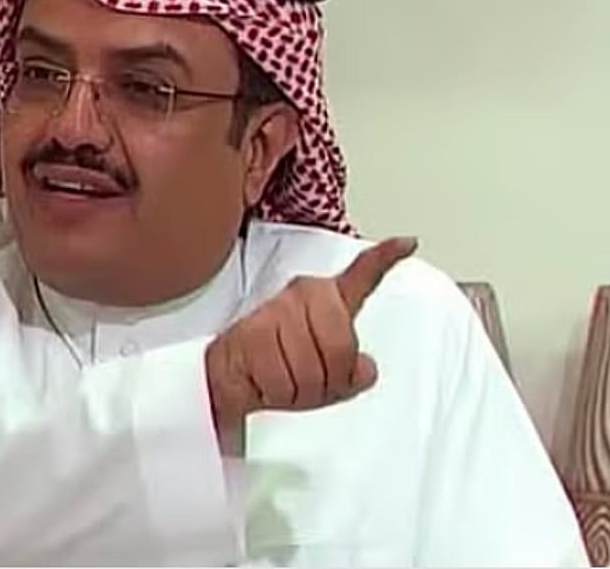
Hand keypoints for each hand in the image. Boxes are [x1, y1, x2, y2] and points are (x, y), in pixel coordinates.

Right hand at [204, 237, 417, 447]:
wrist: (228, 373)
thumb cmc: (277, 365)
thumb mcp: (324, 372)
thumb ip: (352, 370)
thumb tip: (368, 368)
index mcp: (322, 298)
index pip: (360, 278)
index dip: (385, 260)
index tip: (407, 243)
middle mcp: (303, 296)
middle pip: (343, 346)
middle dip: (330, 376)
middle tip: (309, 376)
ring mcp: (279, 312)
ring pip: (315, 369)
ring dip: (302, 389)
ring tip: (285, 376)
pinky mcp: (256, 333)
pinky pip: (286, 381)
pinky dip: (280, 393)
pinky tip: (267, 379)